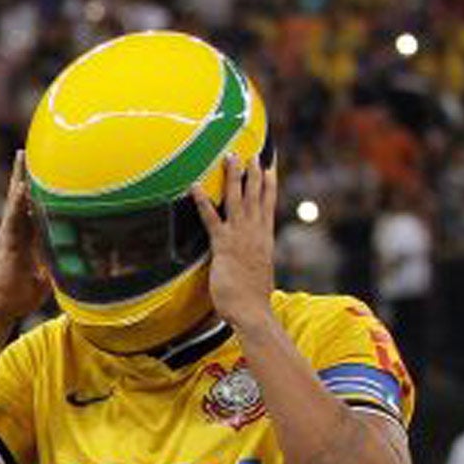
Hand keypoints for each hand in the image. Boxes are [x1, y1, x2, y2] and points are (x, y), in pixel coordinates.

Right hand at [0, 151, 49, 321]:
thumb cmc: (18, 298)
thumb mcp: (47, 279)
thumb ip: (59, 267)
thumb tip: (81, 265)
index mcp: (26, 239)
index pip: (35, 209)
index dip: (39, 191)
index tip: (45, 173)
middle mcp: (15, 233)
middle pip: (21, 198)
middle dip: (24, 175)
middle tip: (26, 151)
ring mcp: (8, 236)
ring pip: (15, 201)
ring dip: (19, 178)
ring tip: (21, 156)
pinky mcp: (5, 242)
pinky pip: (13, 217)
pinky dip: (18, 201)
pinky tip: (23, 185)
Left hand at [192, 153, 275, 330]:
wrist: (252, 311)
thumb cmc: (252, 299)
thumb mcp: (257, 274)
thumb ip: (253, 262)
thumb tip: (251, 261)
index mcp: (264, 239)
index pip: (268, 206)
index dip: (269, 185)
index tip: (269, 167)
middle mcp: (255, 234)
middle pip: (256, 196)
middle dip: (253, 173)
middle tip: (251, 152)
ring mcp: (240, 238)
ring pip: (238, 200)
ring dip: (233, 177)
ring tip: (230, 157)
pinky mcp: (223, 246)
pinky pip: (211, 219)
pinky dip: (202, 202)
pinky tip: (194, 187)